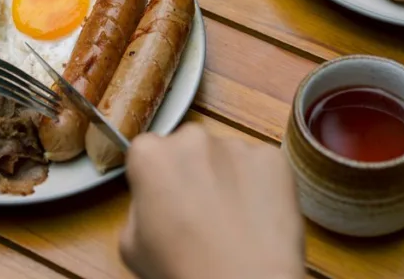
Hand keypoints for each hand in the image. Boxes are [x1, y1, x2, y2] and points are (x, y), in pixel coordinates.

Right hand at [121, 124, 304, 278]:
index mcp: (150, 154)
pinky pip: (260, 166)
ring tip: (231, 220)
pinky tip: (255, 218)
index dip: (155, 178)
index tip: (164, 199)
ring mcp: (236, 145)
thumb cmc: (186, 270)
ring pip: (225, 156)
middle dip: (192, 171)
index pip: (147, 152)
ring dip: (225, 177)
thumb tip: (152, 200)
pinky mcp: (272, 158)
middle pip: (188, 147)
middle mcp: (192, 138)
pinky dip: (258, 185)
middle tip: (198, 212)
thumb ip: (136, 207)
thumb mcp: (131, 245)